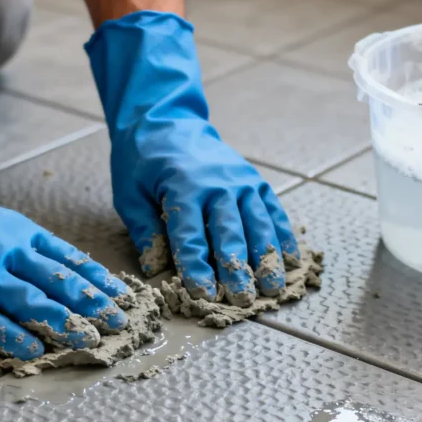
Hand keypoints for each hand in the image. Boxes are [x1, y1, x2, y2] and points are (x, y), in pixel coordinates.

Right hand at [0, 73, 128, 358]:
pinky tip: (34, 350)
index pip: (69, 259)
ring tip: (90, 339)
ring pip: (30, 301)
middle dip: (92, 304)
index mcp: (18, 232)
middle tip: (119, 324)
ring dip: (63, 322)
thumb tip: (61, 273)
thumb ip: (23, 245)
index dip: (98, 281)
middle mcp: (4, 250)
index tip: (123, 297)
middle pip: (58, 281)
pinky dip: (12, 336)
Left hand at [86, 11, 299, 305]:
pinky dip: (283, 236)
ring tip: (273, 289)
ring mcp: (241, 182)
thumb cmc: (144, 163)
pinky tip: (290, 261)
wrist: (168, 122)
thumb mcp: (130, 194)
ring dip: (267, 258)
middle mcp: (217, 184)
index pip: (190, 235)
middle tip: (243, 300)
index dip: (197, 267)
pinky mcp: (255, 182)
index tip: (203, 294)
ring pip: (258, 224)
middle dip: (237, 269)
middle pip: (230, 232)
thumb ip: (144, 231)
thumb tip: (155, 269)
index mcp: (183, 187)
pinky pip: (273, 212)